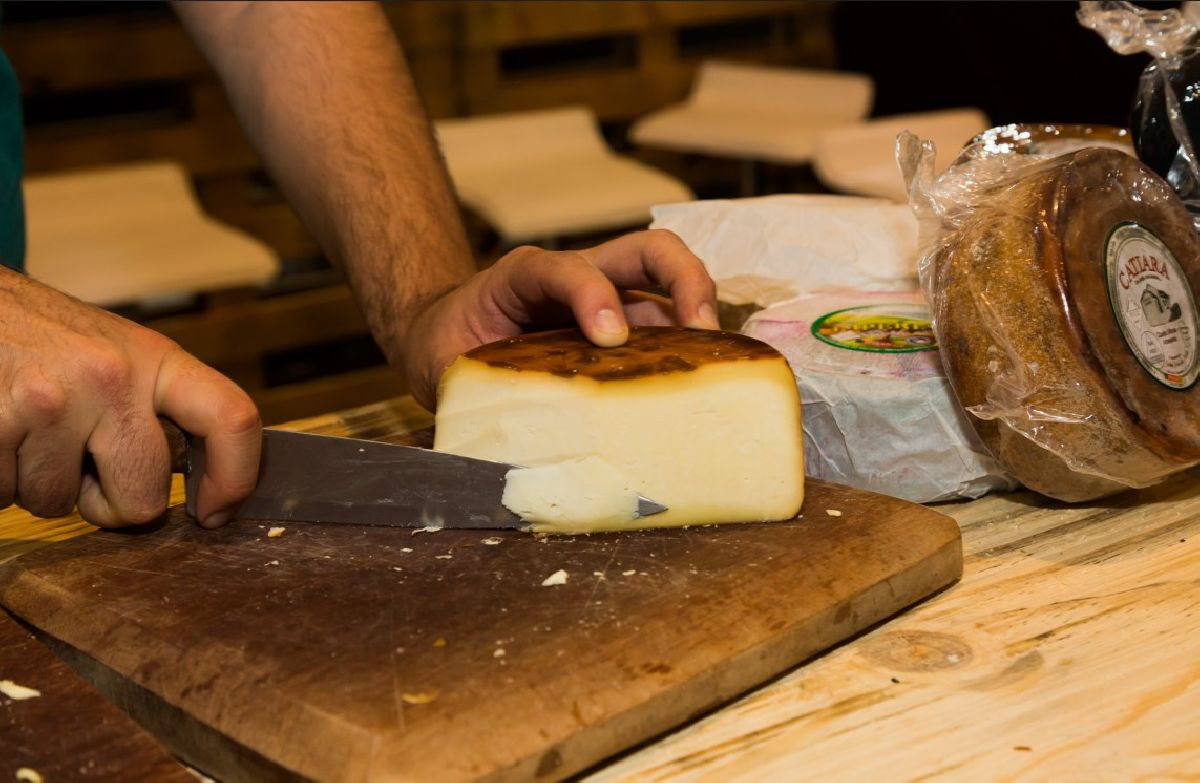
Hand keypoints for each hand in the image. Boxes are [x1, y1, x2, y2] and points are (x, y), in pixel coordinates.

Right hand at [0, 269, 260, 527]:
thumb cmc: (47, 338)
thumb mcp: (119, 354)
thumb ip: (156, 410)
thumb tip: (203, 487)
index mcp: (156, 360)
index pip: (232, 419)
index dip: (236, 477)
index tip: (215, 512)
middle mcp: (112, 378)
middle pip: (143, 498)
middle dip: (109, 503)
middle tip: (81, 467)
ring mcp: (51, 401)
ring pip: (58, 504)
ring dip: (39, 484)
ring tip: (28, 431)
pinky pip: (4, 495)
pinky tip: (1, 433)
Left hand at [400, 229, 719, 409]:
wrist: (445, 332)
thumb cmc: (447, 345)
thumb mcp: (442, 367)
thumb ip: (463, 392)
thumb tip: (493, 446)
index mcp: (523, 276)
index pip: (562, 268)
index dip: (591, 292)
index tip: (609, 338)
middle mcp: (577, 276)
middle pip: (648, 249)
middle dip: (684, 278)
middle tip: (701, 329)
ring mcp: (608, 297)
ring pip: (671, 280)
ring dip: (702, 311)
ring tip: (718, 361)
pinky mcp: (627, 325)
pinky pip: (670, 324)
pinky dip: (694, 346)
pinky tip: (705, 382)